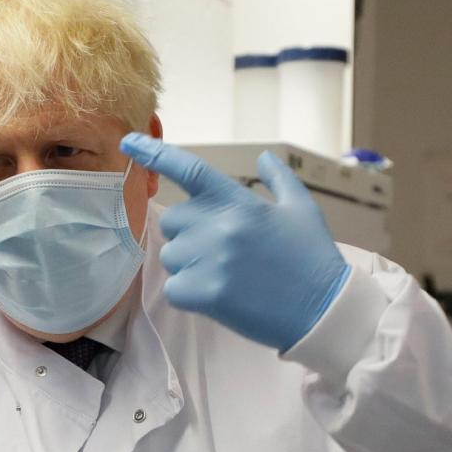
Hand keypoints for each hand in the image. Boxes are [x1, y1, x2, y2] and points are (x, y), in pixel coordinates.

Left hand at [119, 133, 349, 351]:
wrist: (323, 309)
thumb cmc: (312, 258)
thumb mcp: (301, 209)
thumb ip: (279, 180)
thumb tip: (265, 158)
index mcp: (240, 202)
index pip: (189, 169)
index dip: (155, 153)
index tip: (127, 142)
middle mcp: (220, 226)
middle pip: (172, 221)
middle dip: (188, 234)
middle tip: (221, 252)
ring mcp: (211, 259)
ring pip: (171, 257)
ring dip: (189, 266)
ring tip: (225, 275)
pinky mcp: (206, 293)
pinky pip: (174, 288)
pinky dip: (189, 294)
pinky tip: (218, 296)